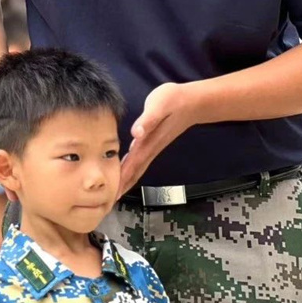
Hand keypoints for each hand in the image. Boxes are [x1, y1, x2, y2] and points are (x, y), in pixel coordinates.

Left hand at [118, 83, 195, 197]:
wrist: (192, 101)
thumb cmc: (174, 100)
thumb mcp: (159, 105)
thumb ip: (148, 120)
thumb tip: (136, 133)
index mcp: (148, 142)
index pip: (132, 166)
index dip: (122, 181)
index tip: (113, 196)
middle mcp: (150, 148)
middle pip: (134, 172)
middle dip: (122, 187)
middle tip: (109, 202)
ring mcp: (152, 146)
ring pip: (137, 168)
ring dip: (126, 181)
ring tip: (116, 192)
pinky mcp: (153, 142)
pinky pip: (139, 160)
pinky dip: (130, 169)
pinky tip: (125, 172)